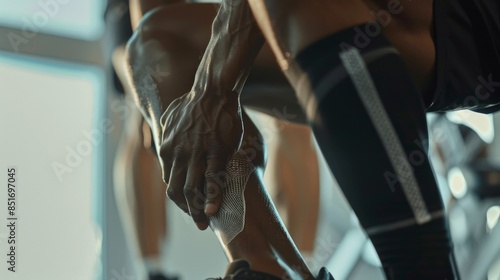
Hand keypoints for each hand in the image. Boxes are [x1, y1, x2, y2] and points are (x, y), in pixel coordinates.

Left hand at [159, 90, 244, 229]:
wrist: (213, 90)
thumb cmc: (194, 103)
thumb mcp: (170, 118)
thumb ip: (163, 133)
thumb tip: (157, 140)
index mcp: (167, 149)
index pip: (169, 182)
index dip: (178, 198)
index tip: (188, 206)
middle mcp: (178, 155)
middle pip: (177, 191)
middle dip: (186, 210)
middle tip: (198, 222)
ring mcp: (196, 154)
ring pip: (192, 190)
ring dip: (197, 210)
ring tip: (204, 223)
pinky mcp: (215, 152)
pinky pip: (211, 180)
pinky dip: (211, 198)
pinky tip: (213, 210)